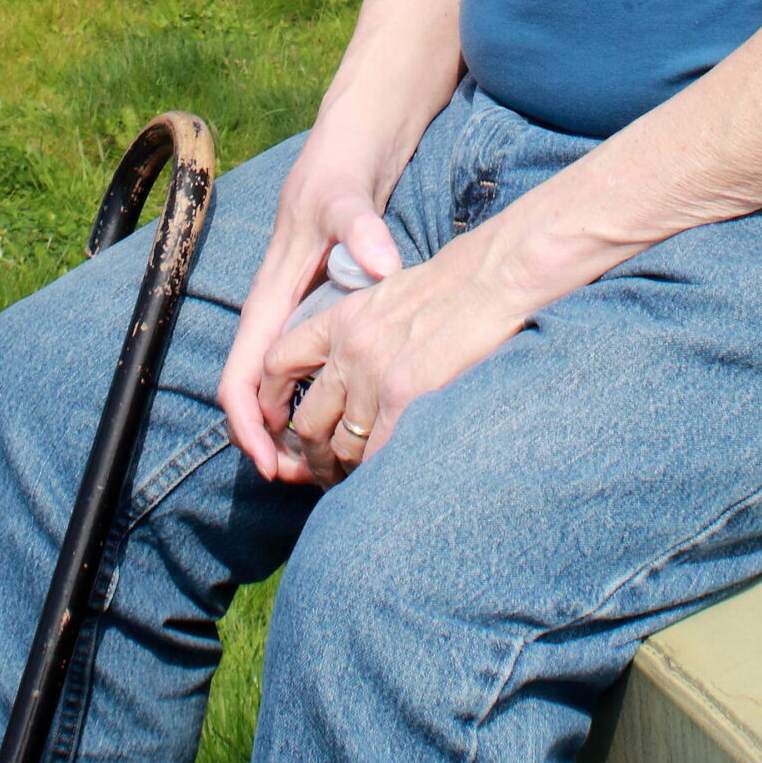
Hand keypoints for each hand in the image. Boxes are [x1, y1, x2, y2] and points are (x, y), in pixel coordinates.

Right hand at [217, 132, 404, 483]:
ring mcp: (299, 302)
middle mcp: (279, 302)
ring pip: (280, 379)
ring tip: (325, 463)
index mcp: (272, 289)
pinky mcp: (323, 299)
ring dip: (292, 422)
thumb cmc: (343, 166)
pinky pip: (308, 361)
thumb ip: (359, 228)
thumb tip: (379, 265)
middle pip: (255, 388)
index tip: (270, 466)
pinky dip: (317, 393)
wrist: (355, 137)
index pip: (241, 374)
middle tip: (304, 481)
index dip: (248, 426)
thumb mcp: (349, 195)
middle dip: (269, 439)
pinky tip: (348, 411)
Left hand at [259, 225, 527, 486]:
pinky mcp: (404, 395)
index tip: (278, 425)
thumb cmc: (454, 288)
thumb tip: (354, 377)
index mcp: (341, 320)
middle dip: (314, 457)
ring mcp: (374, 374)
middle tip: (328, 473)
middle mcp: (349, 349)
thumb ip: (362, 333)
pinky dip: (378, 473)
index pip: (278, 362)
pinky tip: (388, 480)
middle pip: (308, 421)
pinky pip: (376, 453)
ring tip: (361, 484)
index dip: (271, 401)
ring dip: (348, 472)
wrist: (490, 278)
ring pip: (343, 445)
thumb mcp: (389, 297)